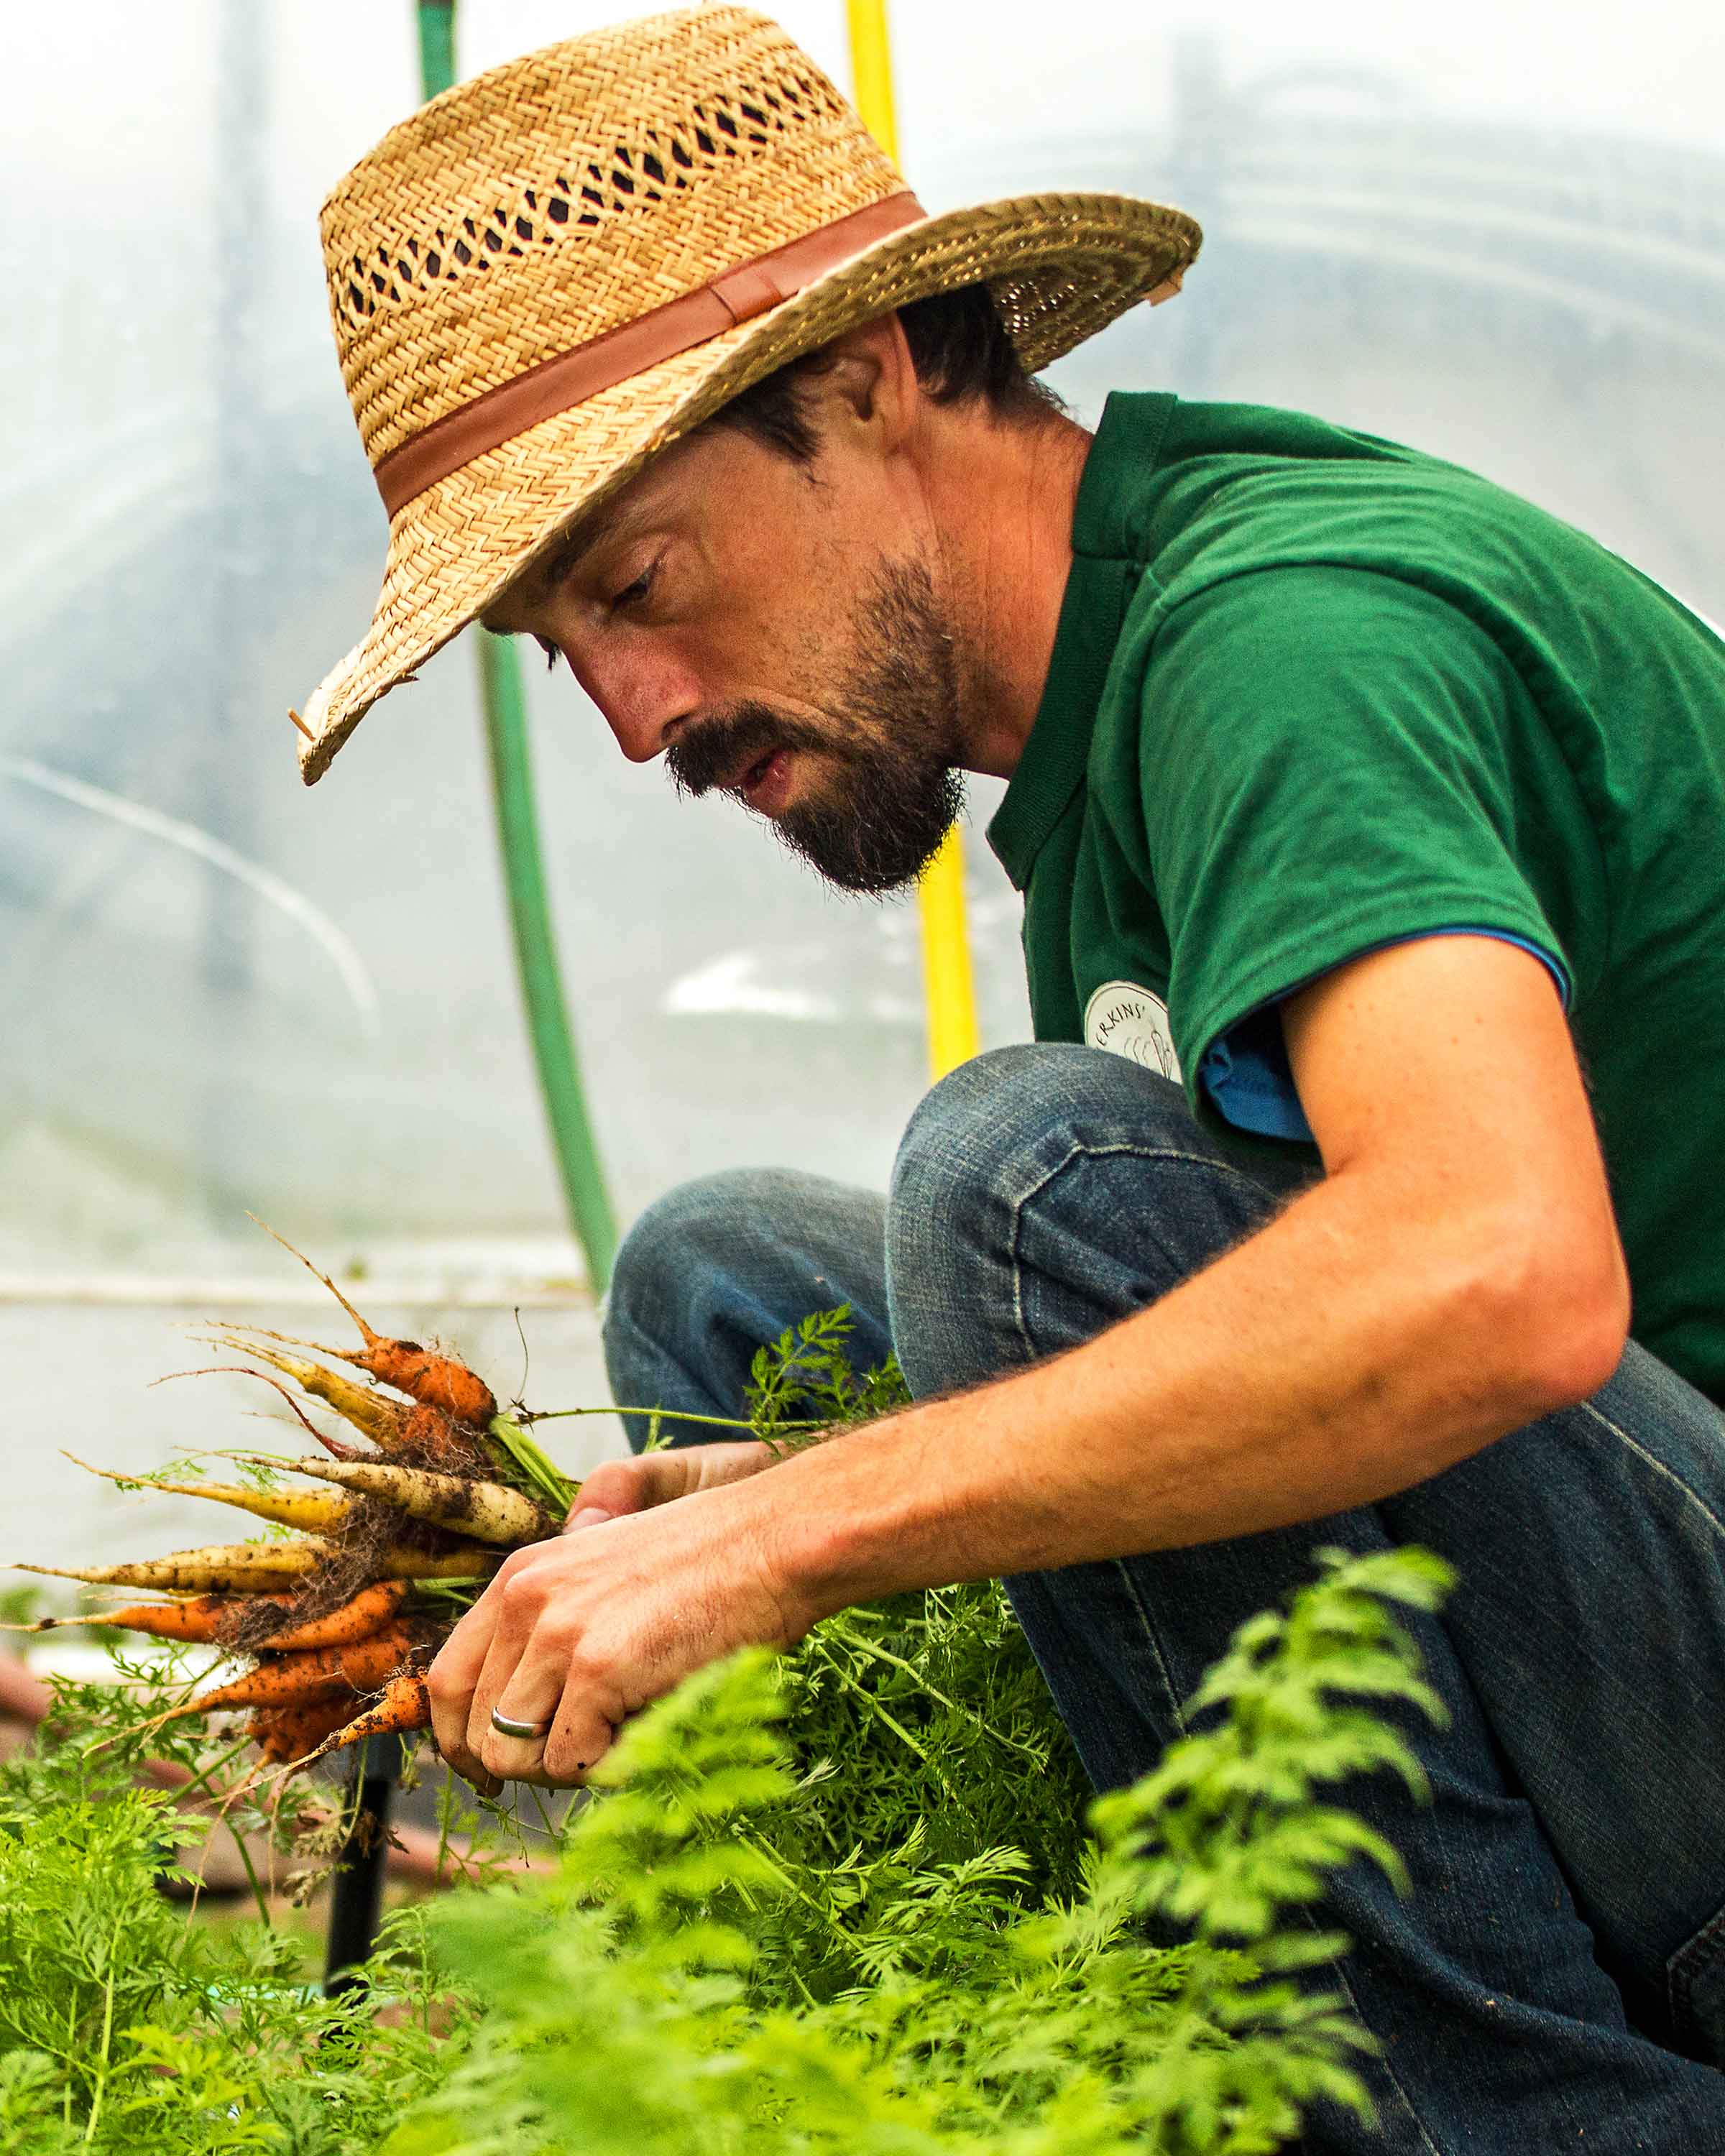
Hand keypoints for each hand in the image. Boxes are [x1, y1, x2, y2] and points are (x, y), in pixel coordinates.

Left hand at [426, 1450, 800, 1793]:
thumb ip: (553, 1629)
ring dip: (564, 1767)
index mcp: (520, 1576)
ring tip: (620, 1736)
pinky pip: (571, 1763)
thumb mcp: (605, 1579)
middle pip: (472, 1729)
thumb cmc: (709, 1567)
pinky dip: (607, 1768)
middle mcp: (525, 1599)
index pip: (445, 1679)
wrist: (774, 1542)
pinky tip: (649, 1727)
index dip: (461, 1739)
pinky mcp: (599, 1667)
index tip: (491, 1771)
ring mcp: (559, 1632)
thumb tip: (517, 1719)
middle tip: (578, 1761)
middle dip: (520, 1764)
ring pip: (511, 1755)